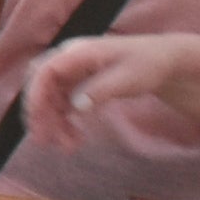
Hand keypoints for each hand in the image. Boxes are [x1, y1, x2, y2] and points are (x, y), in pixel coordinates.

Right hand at [22, 36, 179, 150]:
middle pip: (41, 84)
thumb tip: (75, 105)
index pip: (45, 71)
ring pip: (50, 97)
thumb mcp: (127, 79)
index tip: (37, 120)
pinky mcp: (78, 82)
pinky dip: (64, 120)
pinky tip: (75, 136)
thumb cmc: (147, 65)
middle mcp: (70, 59)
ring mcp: (73, 71)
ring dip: (53, 122)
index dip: (36, 95)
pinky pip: (62, 103)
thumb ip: (100, 90)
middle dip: (40, 113)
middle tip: (45, 141)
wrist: (163, 61)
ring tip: (68, 147)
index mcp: (78, 52)